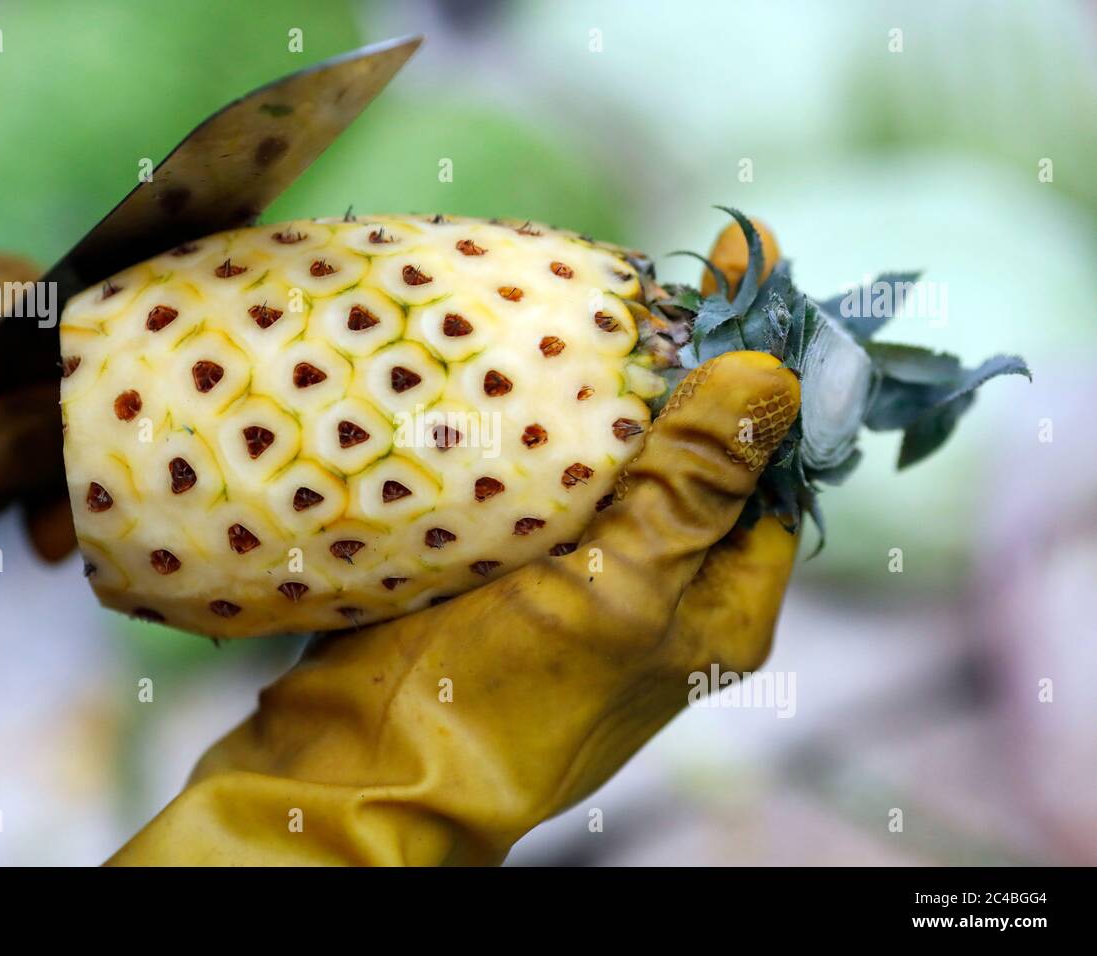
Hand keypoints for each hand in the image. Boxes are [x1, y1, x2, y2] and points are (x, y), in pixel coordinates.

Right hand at [109, 349, 799, 864]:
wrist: (360, 771)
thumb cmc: (496, 697)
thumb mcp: (615, 589)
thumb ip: (693, 489)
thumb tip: (773, 375)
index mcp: (716, 606)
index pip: (769, 470)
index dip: (756, 379)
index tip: (733, 271)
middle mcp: (661, 593)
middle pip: (690, 461)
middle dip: (670, 376)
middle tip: (632, 280)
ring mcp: (583, 583)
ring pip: (612, 468)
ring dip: (594, 400)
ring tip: (570, 307)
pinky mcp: (510, 572)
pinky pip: (544, 486)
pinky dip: (535, 434)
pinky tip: (507, 377)